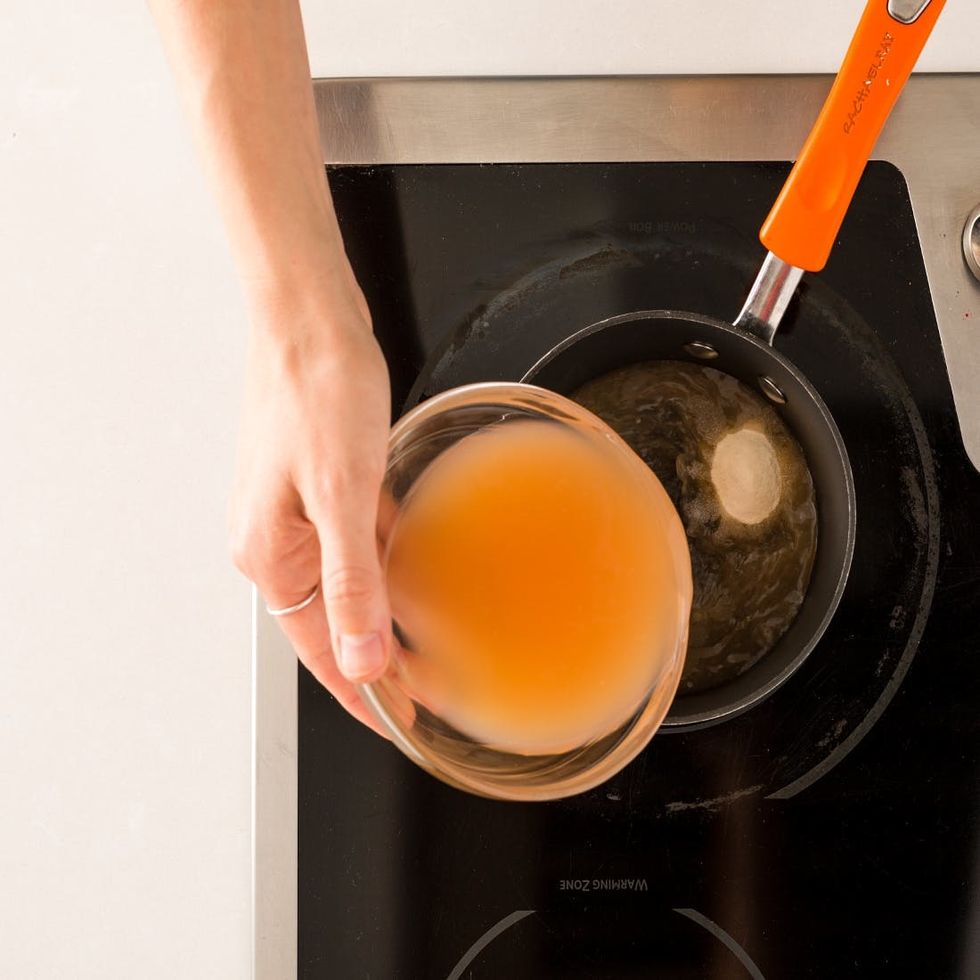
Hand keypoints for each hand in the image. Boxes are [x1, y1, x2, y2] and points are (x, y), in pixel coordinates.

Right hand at [230, 278, 391, 733]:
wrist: (309, 319)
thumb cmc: (315, 391)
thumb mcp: (342, 496)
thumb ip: (352, 584)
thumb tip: (364, 659)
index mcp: (269, 554)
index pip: (318, 649)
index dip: (360, 692)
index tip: (397, 724)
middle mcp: (277, 541)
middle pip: (331, 621)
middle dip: (376, 660)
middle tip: (424, 693)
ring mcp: (298, 513)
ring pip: (347, 583)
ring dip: (383, 614)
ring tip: (425, 646)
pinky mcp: (321, 484)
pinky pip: (356, 542)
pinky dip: (386, 564)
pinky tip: (414, 571)